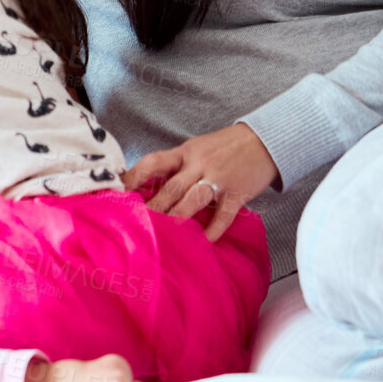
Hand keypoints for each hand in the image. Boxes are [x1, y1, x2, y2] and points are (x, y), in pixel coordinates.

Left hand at [124, 122, 278, 242]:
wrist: (265, 140)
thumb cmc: (224, 148)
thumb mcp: (196, 149)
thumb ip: (176, 166)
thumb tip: (146, 188)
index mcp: (184, 152)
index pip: (153, 163)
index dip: (134, 177)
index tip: (118, 193)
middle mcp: (198, 164)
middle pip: (171, 187)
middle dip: (152, 207)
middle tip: (135, 225)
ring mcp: (218, 179)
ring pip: (193, 199)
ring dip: (177, 217)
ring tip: (162, 235)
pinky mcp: (238, 192)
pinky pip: (224, 214)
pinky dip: (214, 228)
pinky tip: (203, 241)